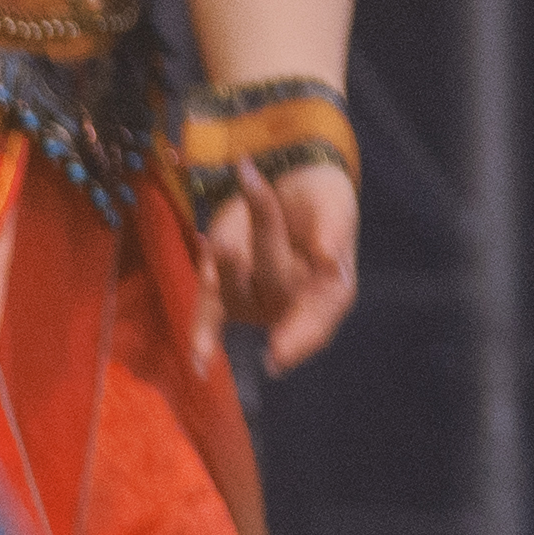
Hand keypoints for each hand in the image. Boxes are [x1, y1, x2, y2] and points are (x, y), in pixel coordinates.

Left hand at [203, 155, 361, 361]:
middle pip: (273, 289)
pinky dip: (201, 323)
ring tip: (225, 230)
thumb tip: (328, 257)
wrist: (290, 182)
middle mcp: (290, 306)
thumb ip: (332, 229)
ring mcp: (253, 300)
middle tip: (257, 183)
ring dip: (226, 263)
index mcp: (330, 292)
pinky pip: (207, 305)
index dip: (298, 340)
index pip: (316, 325)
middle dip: (266, 234)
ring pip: (233, 295)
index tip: (278, 352)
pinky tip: (199, 341)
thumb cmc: (321, 200)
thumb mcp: (334, 204)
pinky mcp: (220, 288)